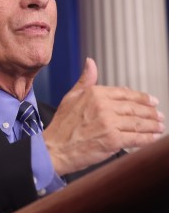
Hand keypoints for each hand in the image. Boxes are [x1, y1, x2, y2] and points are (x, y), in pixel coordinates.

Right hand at [43, 57, 164, 175]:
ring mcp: (109, 124)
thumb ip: (85, 80)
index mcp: (94, 94)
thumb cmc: (62, 125)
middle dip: (151, 112)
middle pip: (135, 108)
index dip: (142, 97)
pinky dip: (148, 138)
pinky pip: (137, 138)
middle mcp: (103, 106)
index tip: (152, 101)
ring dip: (153, 125)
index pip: (125, 93)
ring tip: (159, 126)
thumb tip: (90, 63)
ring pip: (139, 123)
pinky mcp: (113, 140)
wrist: (55, 149)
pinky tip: (153, 137)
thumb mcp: (70, 97)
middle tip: (159, 115)